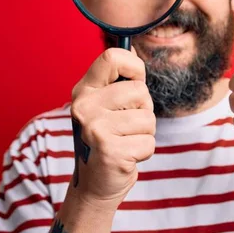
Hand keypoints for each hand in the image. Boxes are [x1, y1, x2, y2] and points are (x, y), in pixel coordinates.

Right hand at [69, 47, 155, 209]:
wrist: (95, 184)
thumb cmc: (107, 140)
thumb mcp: (105, 106)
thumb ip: (117, 82)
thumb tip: (132, 48)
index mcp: (84, 90)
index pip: (112, 57)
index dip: (134, 67)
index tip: (136, 81)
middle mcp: (84, 106)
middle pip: (139, 90)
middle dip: (144, 110)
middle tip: (126, 127)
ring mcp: (94, 128)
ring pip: (148, 118)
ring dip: (145, 133)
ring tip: (125, 142)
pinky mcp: (109, 150)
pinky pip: (148, 142)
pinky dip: (144, 152)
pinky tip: (126, 157)